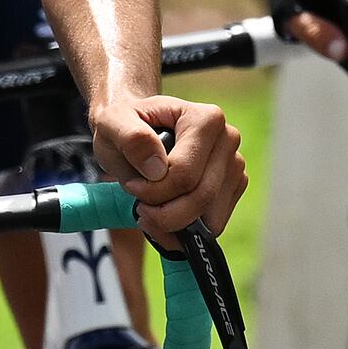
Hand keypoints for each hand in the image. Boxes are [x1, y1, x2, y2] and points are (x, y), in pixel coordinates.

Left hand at [89, 92, 246, 243]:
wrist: (134, 130)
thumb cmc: (125, 125)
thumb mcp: (113, 122)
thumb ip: (131, 139)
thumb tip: (157, 168)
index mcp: (205, 119)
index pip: (185, 174)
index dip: (153, 191)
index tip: (132, 186)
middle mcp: (227, 139)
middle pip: (202, 197)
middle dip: (164, 213)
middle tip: (140, 207)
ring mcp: (234, 164)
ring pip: (210, 216)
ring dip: (174, 223)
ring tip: (150, 210)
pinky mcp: (234, 185)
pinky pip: (214, 223)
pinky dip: (186, 229)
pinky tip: (165, 215)